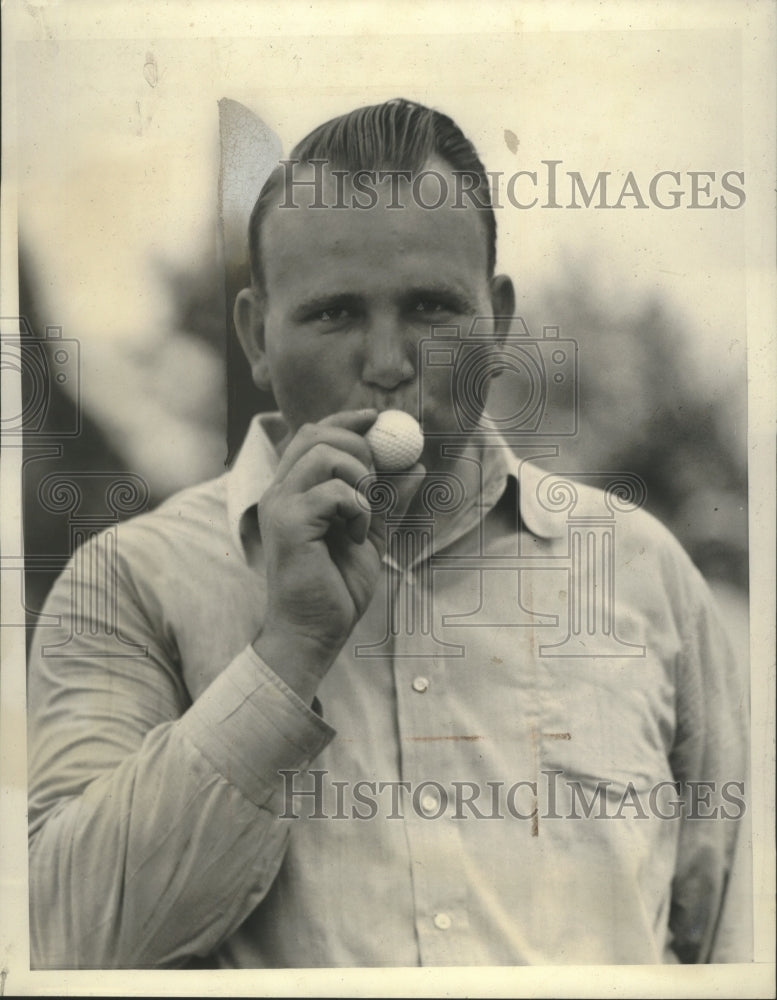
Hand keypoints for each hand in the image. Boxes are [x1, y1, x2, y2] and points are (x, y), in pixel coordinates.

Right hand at [252, 409, 423, 701]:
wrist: (314, 632)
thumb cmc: (335, 589)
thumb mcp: (372, 536)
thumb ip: (389, 502)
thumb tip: (416, 467)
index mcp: (295, 490)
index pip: (312, 434)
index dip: (345, 419)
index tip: (377, 418)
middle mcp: (281, 491)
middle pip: (315, 433)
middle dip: (357, 444)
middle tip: (377, 477)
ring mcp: (280, 505)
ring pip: (324, 454)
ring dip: (359, 477)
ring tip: (364, 514)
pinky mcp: (288, 523)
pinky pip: (333, 491)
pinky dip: (357, 507)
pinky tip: (355, 535)